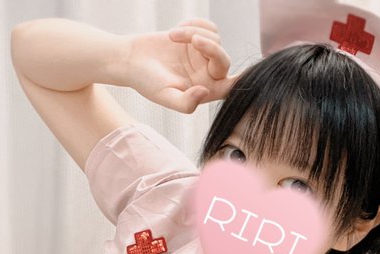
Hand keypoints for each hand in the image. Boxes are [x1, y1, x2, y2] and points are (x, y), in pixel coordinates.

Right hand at [125, 17, 241, 113]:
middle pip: (224, 59)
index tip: (249, 74)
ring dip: (195, 32)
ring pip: (216, 39)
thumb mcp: (164, 96)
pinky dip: (196, 24)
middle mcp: (206, 74)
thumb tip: (205, 92)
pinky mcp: (197, 37)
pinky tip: (178, 30)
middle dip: (211, 47)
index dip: (242, 82)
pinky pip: (209, 27)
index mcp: (204, 91)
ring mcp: (202, 55)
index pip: (229, 88)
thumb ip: (186, 102)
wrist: (130, 58)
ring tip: (173, 35)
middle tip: (192, 39)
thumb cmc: (146, 81)